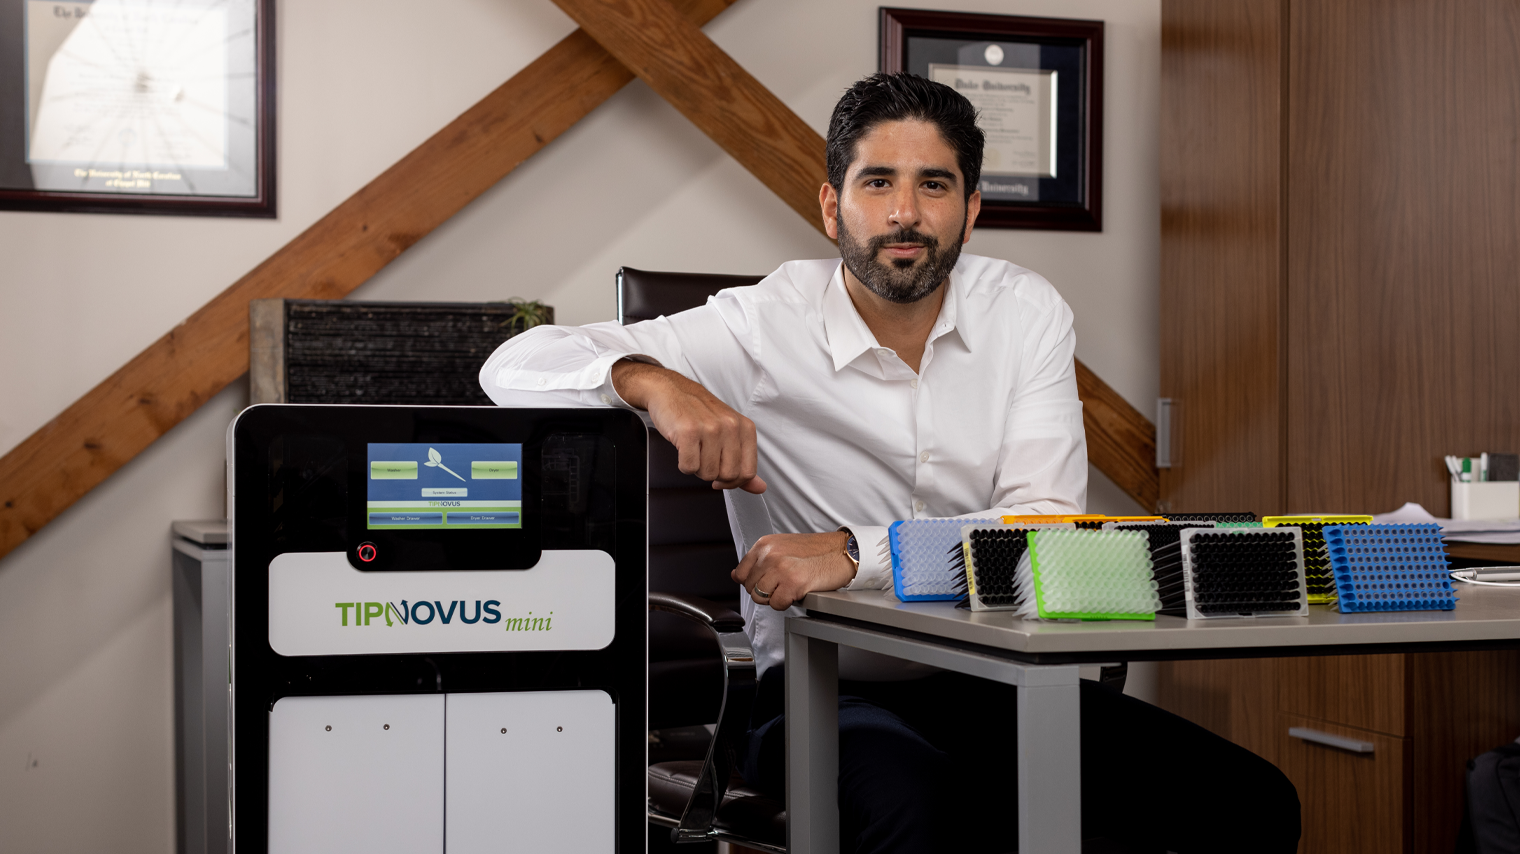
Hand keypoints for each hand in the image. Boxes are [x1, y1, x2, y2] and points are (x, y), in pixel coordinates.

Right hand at [611, 360, 765, 492]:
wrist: (671, 391)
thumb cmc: (699, 412)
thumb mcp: (728, 433)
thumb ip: (744, 462)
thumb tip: (759, 488)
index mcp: (745, 428)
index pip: (748, 472)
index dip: (733, 481)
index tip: (721, 476)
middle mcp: (730, 427)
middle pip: (728, 476)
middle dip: (713, 474)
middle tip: (704, 458)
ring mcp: (710, 428)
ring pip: (708, 474)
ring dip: (697, 468)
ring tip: (693, 450)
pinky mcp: (688, 432)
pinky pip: (689, 467)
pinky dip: (683, 464)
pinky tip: (684, 449)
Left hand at [732, 531, 855, 610]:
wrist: (842, 552)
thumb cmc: (816, 551)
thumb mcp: (782, 547)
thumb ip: (760, 559)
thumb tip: (737, 576)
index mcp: (765, 544)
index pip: (740, 573)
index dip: (754, 583)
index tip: (767, 582)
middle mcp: (769, 554)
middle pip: (750, 587)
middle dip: (765, 592)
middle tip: (783, 585)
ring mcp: (780, 567)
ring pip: (760, 597)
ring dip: (775, 598)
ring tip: (790, 588)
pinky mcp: (792, 582)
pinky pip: (776, 604)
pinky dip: (786, 603)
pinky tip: (797, 592)